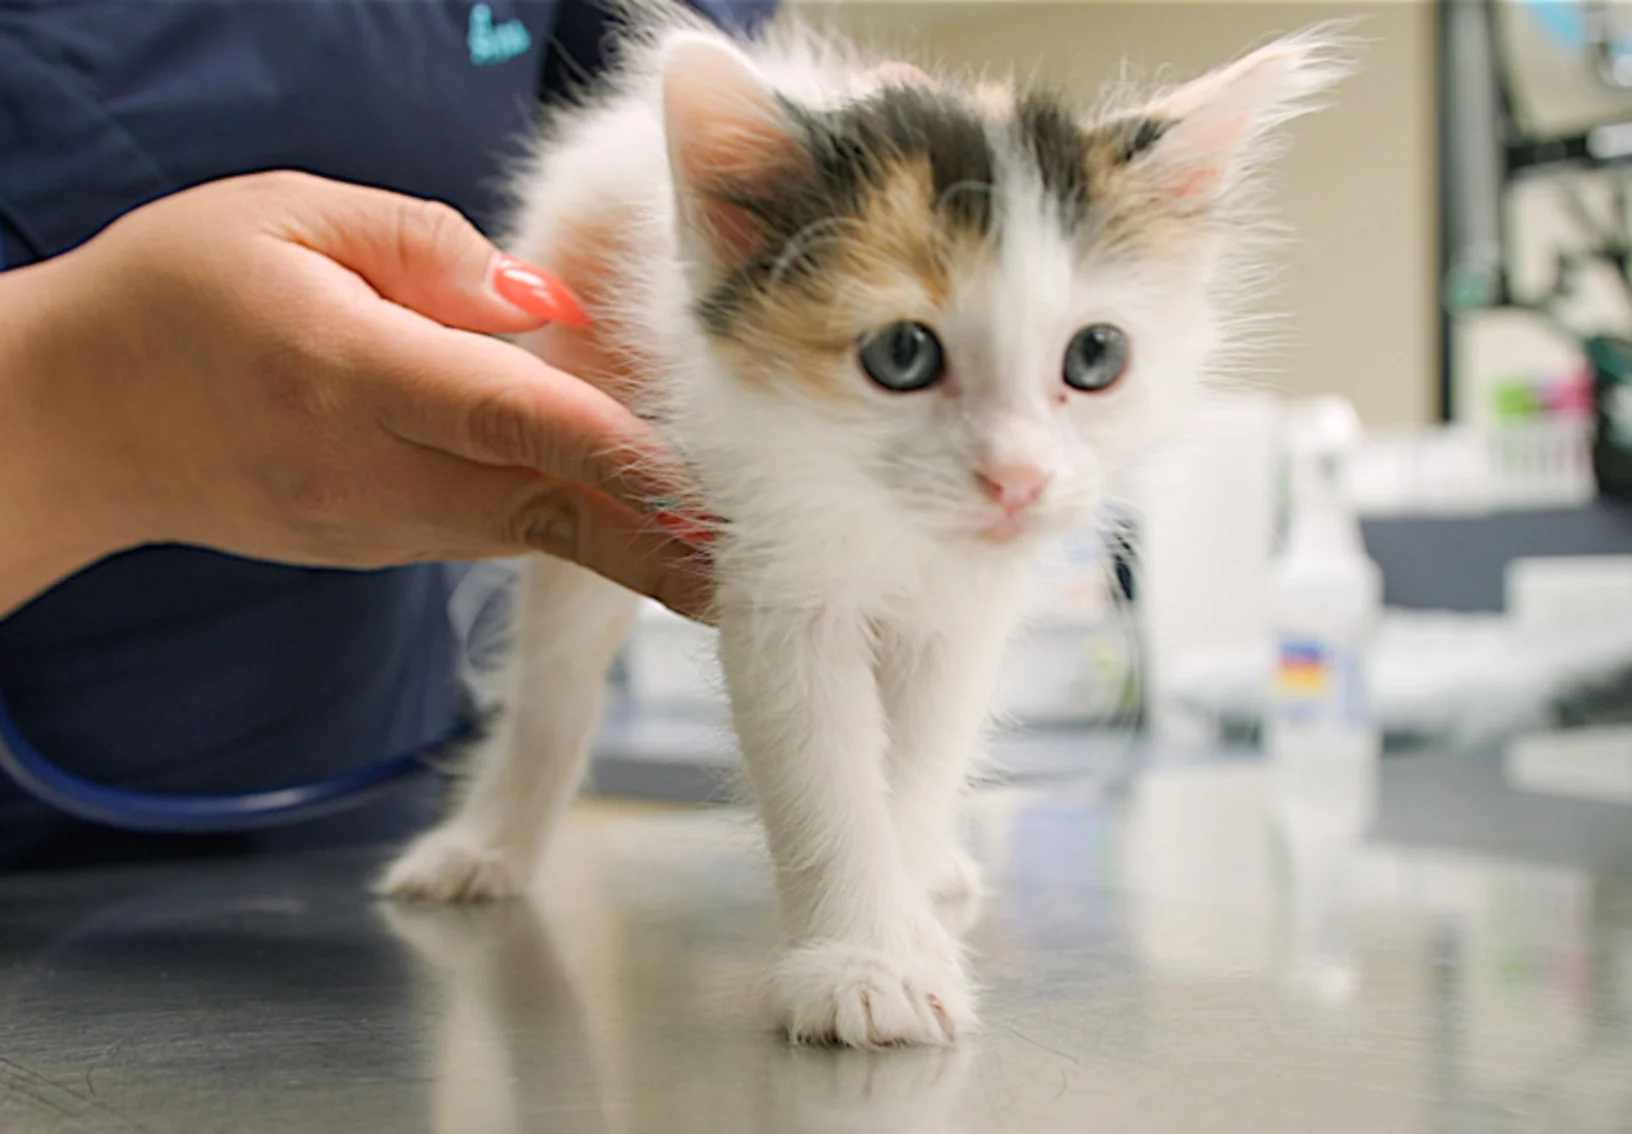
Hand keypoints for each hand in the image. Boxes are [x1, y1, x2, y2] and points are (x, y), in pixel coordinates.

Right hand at [1, 171, 707, 616]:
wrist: (74, 422)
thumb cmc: (176, 296)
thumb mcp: (285, 218)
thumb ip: (426, 251)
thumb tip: (544, 304)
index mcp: (351, 373)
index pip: (512, 416)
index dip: (618, 448)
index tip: (708, 475)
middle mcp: (377, 471)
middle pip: (551, 508)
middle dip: (666, 539)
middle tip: (770, 562)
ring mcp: (383, 527)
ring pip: (538, 532)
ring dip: (640, 544)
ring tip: (743, 552)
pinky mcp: (387, 548)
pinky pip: (503, 533)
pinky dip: (578, 528)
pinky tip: (651, 525)